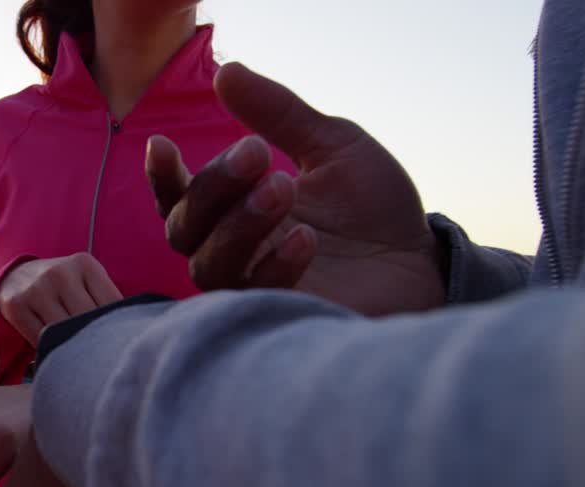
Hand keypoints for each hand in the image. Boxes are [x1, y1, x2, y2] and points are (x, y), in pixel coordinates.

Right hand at [0, 254, 123, 345]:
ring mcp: (36, 290)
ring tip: (80, 352)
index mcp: (85, 264)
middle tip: (100, 353)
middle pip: (87, 320)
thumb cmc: (64, 284)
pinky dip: (52, 347)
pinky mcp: (16, 306)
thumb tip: (135, 329)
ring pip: (64, 331)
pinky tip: (57, 347)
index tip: (117, 339)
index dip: (116, 325)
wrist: (17, 276)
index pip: (111, 304)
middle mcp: (59, 274)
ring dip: (73, 345)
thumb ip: (108, 299)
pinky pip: (41, 338)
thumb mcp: (87, 279)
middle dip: (95, 338)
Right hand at [146, 62, 445, 315]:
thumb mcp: (332, 146)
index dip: (162, 176)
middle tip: (256, 153)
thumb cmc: (373, 209)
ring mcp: (254, 287)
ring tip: (284, 186)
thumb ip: (279, 114)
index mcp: (236, 208)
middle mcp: (233, 250)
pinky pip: (254, 296)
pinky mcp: (281, 317)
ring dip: (240, 222)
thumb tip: (227, 72)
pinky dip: (274, 264)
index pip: (179, 198)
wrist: (423, 265)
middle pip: (184, 228)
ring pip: (209, 263)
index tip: (163, 144)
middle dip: (213, 186)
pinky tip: (307, 238)